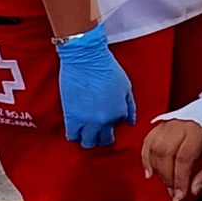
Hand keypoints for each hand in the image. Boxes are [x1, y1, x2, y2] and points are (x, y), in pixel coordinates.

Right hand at [55, 24, 136, 149]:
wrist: (86, 58)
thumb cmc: (106, 67)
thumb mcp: (126, 86)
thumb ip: (130, 106)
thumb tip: (130, 121)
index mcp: (119, 112)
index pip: (117, 128)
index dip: (113, 124)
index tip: (108, 119)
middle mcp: (104, 120)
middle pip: (103, 140)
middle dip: (102, 138)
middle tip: (98, 133)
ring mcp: (87, 120)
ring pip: (87, 142)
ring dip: (88, 139)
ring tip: (86, 133)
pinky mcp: (71, 116)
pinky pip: (72, 135)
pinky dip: (73, 135)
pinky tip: (75, 130)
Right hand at [142, 118, 201, 200]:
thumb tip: (193, 191)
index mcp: (198, 130)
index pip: (183, 159)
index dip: (180, 180)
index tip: (180, 195)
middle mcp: (181, 123)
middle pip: (164, 153)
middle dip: (167, 177)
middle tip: (174, 192)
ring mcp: (171, 121)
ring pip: (154, 146)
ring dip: (155, 168)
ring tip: (164, 182)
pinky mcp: (166, 121)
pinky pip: (150, 139)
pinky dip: (147, 155)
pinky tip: (150, 170)